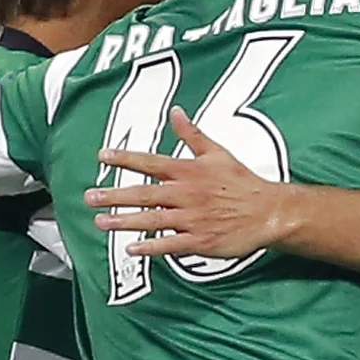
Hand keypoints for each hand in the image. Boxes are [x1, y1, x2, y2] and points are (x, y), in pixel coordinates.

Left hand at [85, 108, 289, 258]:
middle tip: (90, 197)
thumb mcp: (218, 152)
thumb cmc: (242, 182)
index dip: (125, 159)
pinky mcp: (200, 240)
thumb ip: (192, 134)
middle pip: (144, 194)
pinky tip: (131, 248)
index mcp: (189, 171)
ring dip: (125, 220)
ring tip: (102, 221)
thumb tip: (176, 112)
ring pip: (152, 219)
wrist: (268, 211)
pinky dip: (150, 247)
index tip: (103, 156)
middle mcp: (187, 194)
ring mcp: (192, 219)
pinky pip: (170, 244)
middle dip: (115, 195)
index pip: (151, 163)